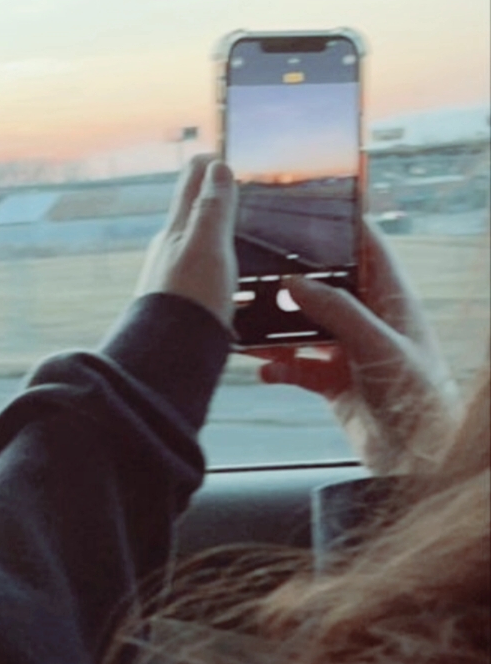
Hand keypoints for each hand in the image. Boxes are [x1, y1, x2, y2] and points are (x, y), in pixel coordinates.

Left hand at [136, 156, 237, 329]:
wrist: (167, 358)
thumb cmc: (188, 301)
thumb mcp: (207, 246)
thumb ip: (213, 208)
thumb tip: (216, 166)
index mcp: (176, 231)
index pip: (190, 185)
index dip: (207, 165)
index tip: (219, 150)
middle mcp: (170, 250)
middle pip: (191, 211)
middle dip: (208, 193)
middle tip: (226, 179)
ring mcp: (173, 276)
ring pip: (194, 241)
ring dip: (212, 226)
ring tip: (231, 222)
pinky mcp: (182, 302)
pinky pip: (201, 270)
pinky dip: (214, 259)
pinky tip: (223, 272)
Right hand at [256, 221, 458, 475]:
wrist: (418, 459)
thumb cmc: (417, 396)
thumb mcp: (376, 344)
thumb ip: (335, 310)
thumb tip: (293, 281)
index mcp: (390, 299)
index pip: (366, 247)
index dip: (342, 224)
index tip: (309, 204)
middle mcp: (367, 319)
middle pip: (323, 284)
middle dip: (291, 277)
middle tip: (255, 263)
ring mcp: (347, 349)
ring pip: (302, 325)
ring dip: (274, 326)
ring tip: (244, 318)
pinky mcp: (331, 379)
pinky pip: (295, 365)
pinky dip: (276, 366)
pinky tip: (263, 369)